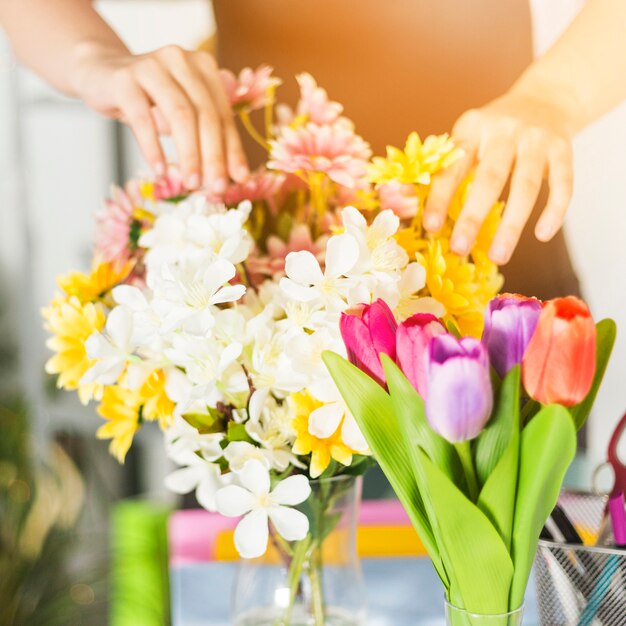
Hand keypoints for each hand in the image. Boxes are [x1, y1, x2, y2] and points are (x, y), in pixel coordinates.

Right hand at [71, 44, 248, 190]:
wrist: (99, 73)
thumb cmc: (148, 100)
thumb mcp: (182, 114)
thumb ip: (207, 137)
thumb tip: (234, 177)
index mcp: (203, 67)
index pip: (223, 115)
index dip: (233, 149)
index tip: (240, 180)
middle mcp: (181, 60)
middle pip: (205, 115)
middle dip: (215, 156)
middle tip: (217, 188)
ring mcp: (152, 66)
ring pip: (180, 115)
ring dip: (189, 155)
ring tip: (192, 183)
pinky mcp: (124, 79)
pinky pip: (143, 118)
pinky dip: (153, 147)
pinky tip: (160, 170)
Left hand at [423, 90, 574, 264]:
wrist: (546, 98)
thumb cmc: (493, 132)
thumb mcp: (465, 138)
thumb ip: (439, 168)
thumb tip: (401, 198)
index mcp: (472, 129)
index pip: (453, 167)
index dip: (440, 198)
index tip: (430, 228)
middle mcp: (505, 131)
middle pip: (489, 178)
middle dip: (473, 217)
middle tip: (460, 250)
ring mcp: (537, 139)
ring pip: (527, 185)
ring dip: (512, 225)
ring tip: (499, 257)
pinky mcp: (564, 148)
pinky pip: (563, 183)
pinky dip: (554, 211)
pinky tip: (542, 236)